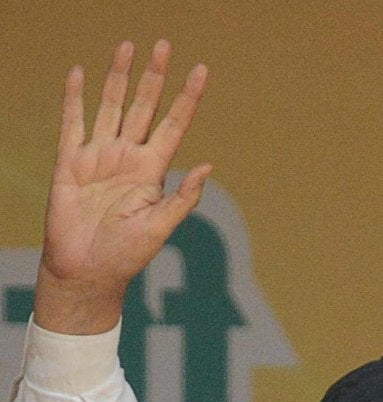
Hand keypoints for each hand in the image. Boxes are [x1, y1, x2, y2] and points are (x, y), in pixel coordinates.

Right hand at [34, 41, 209, 334]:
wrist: (88, 271)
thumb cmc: (127, 255)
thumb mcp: (161, 226)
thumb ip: (183, 197)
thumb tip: (208, 166)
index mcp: (153, 171)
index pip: (174, 125)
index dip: (187, 98)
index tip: (201, 71)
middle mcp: (127, 157)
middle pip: (143, 106)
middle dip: (155, 77)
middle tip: (165, 45)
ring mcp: (98, 156)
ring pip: (110, 106)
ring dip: (118, 77)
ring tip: (129, 47)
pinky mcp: (70, 162)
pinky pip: (72, 123)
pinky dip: (75, 98)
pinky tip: (81, 73)